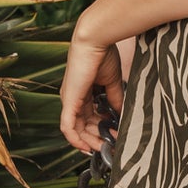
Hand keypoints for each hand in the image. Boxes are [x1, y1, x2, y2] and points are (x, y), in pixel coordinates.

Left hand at [59, 19, 133, 154]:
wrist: (95, 40)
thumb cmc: (103, 54)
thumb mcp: (112, 81)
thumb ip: (115, 99)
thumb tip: (120, 114)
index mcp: (83, 92)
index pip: (90, 117)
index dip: (102, 128)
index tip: (115, 135)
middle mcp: (73, 98)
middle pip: (82, 126)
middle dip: (97, 138)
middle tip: (111, 145)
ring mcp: (69, 100)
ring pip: (75, 130)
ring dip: (90, 141)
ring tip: (105, 146)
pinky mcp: (69, 101)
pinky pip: (67, 127)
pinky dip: (75, 139)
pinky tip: (86, 147)